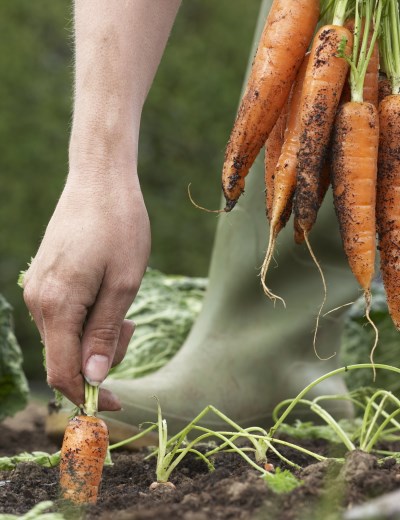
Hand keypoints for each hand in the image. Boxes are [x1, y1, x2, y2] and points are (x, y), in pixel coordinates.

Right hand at [23, 172, 150, 410]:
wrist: (100, 180)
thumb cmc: (119, 227)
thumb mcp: (123, 284)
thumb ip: (104, 334)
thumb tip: (94, 379)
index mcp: (57, 306)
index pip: (63, 372)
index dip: (89, 395)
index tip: (117, 403)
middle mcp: (38, 301)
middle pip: (66, 356)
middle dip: (102, 355)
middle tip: (131, 324)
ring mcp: (38, 288)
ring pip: (66, 336)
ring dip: (97, 334)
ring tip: (123, 303)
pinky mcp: (45, 278)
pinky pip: (64, 315)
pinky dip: (88, 317)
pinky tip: (107, 294)